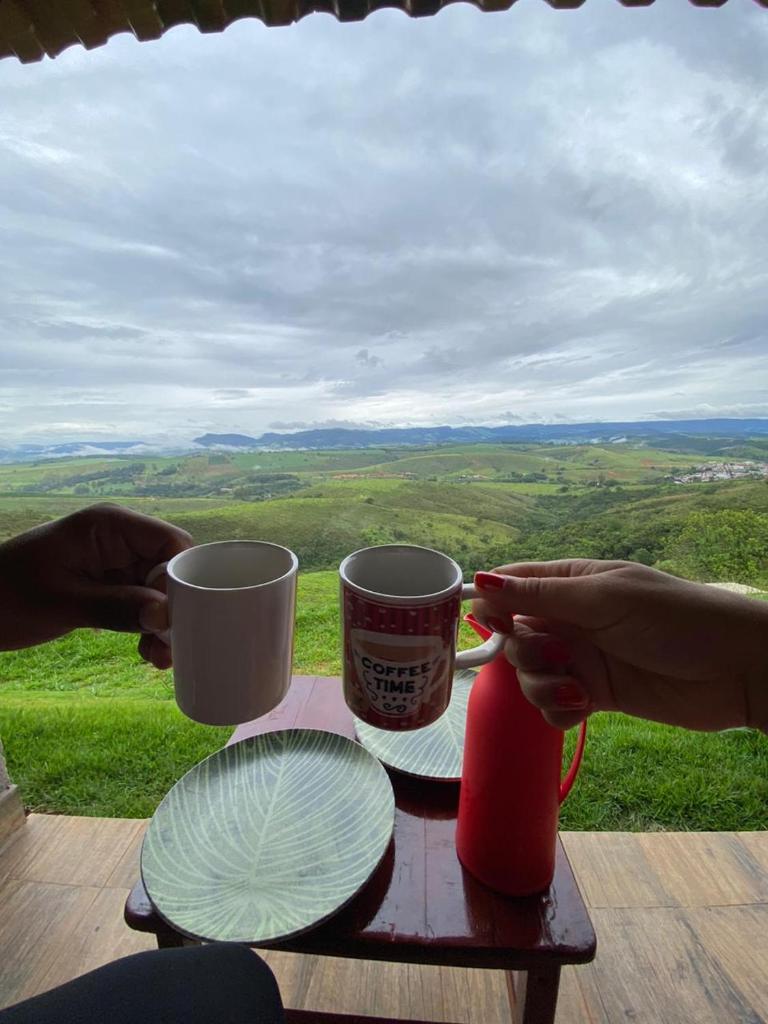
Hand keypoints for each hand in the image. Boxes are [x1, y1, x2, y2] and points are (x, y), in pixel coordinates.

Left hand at [0, 503, 191, 668]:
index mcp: (111, 526)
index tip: (180, 615)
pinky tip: (148, 654)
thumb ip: (117, 607)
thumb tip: (165, 616)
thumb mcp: (63, 603)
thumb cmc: (7, 594)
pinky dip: (148, 629)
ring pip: (160, 593)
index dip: (183, 577)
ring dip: (164, 625)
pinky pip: (142, 606)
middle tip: (172, 645)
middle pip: (170, 570)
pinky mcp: (109, 588)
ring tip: (160, 658)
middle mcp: (119, 541)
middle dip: (175, 608)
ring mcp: (115, 565)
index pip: (171, 542)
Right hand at [472, 560, 767, 733]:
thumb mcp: (603, 599)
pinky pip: (554, 706)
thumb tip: (480, 581)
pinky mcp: (596, 695)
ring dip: (541, 686)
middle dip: (523, 653)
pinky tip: (584, 707)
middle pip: (515, 637)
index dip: (493, 605)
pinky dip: (559, 710)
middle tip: (555, 657)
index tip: (494, 624)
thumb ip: (540, 595)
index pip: (513, 586)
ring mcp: (583, 658)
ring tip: (576, 689)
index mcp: (573, 582)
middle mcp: (572, 619)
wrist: (736, 669)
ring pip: (530, 675)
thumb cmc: (674, 618)